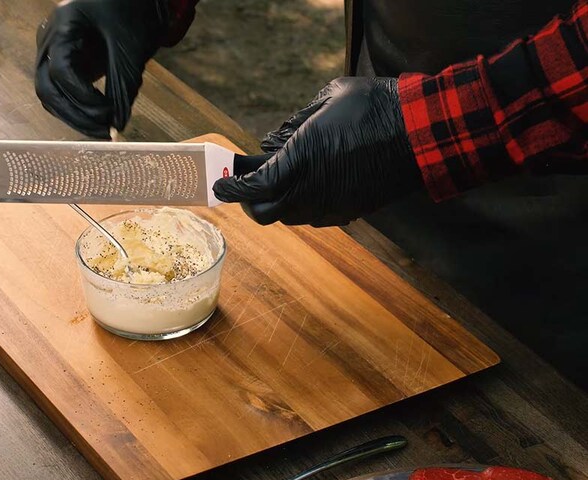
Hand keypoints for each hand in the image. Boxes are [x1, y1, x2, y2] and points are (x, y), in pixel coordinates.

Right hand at [35, 0, 169, 137]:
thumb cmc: (132, 9)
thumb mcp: (130, 49)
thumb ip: (123, 87)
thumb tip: (118, 125)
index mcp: (63, 25)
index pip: (60, 70)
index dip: (82, 97)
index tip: (107, 112)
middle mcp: (50, 39)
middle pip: (47, 87)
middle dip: (74, 114)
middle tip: (103, 130)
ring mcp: (52, 51)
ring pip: (50, 94)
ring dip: (74, 116)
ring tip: (103, 130)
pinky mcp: (63, 62)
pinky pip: (61, 91)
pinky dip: (78, 107)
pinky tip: (98, 119)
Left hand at [213, 77, 423, 226]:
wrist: (422, 134)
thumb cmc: (374, 108)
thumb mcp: (328, 100)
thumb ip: (295, 124)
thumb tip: (276, 140)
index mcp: (298, 163)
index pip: (251, 189)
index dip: (231, 189)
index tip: (220, 183)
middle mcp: (310, 193)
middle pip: (264, 214)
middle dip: (250, 201)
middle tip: (247, 184)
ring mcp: (331, 207)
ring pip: (290, 216)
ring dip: (278, 201)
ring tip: (279, 178)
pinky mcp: (350, 212)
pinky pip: (315, 216)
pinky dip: (303, 204)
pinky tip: (309, 183)